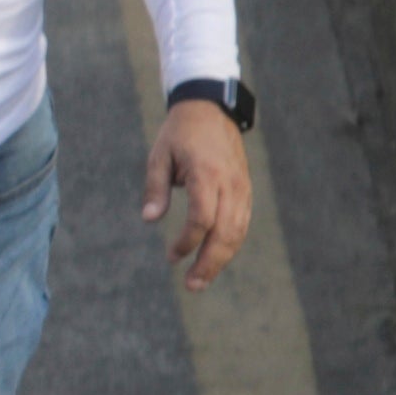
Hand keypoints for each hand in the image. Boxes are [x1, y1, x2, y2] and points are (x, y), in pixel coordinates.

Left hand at [146, 97, 254, 285]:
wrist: (210, 110)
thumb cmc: (179, 133)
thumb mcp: (158, 156)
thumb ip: (155, 188)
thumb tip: (150, 220)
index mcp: (207, 174)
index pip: (203, 218)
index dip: (188, 241)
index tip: (172, 256)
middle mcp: (230, 184)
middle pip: (225, 232)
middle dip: (209, 262)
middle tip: (192, 285)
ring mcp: (242, 188)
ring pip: (238, 231)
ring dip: (221, 259)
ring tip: (201, 280)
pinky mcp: (245, 190)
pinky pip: (242, 223)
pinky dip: (230, 244)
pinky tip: (214, 258)